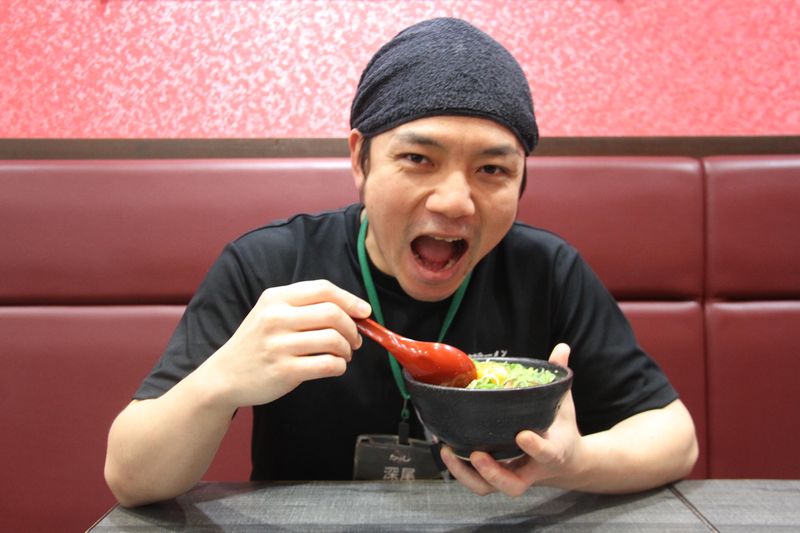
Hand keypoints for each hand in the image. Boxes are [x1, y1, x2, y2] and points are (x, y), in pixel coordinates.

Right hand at [198, 279, 371, 409]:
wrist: (224, 376)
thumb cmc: (256, 343)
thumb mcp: (271, 313)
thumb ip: (304, 306)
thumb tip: (353, 309)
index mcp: (275, 298)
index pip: (323, 289)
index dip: (350, 299)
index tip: (364, 311)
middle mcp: (276, 318)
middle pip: (333, 313)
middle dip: (352, 327)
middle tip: (355, 339)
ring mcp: (279, 345)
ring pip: (334, 340)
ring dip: (347, 349)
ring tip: (344, 354)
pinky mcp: (284, 371)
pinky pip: (328, 364)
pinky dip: (340, 366)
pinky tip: (335, 367)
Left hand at [440, 343, 583, 496]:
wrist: (567, 463)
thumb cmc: (561, 430)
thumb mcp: (564, 404)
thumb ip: (559, 377)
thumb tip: (562, 347)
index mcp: (554, 453)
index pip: (547, 454)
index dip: (535, 448)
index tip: (522, 434)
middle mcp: (532, 470)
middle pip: (513, 485)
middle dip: (494, 472)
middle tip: (477, 454)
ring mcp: (513, 475)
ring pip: (490, 488)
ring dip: (467, 475)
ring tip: (449, 452)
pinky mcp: (498, 477)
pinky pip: (479, 482)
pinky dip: (461, 471)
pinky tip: (446, 451)